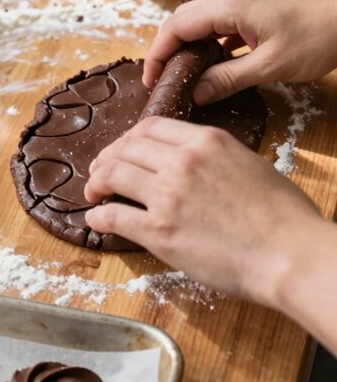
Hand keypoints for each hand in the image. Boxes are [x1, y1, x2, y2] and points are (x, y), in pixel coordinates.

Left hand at [84, 117, 323, 305]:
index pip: (150, 128)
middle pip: (126, 148)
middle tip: (99, 171)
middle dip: (107, 158)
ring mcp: (167, 195)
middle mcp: (181, 162)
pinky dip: (99, 215)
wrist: (289, 254)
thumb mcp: (249, 163)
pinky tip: (96, 219)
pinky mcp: (159, 231)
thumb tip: (200, 167)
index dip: (128, 139)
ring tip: (92, 192)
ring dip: (96, 183)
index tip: (122, 150)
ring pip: (113, 175)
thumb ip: (217, 158)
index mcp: (206, 141)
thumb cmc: (283, 216)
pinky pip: (114, 216)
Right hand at [143, 0, 336, 104]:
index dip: (159, 53)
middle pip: (184, 19)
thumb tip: (194, 94)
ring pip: (201, 20)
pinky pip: (220, 24)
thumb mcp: (269, 66)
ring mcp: (245, 0)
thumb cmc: (318, 39)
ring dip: (188, 46)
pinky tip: (211, 65)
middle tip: (161, 81)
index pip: (178, 26)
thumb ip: (227, 79)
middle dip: (167, 49)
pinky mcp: (256, 8)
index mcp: (232, 5)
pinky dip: (208, 43)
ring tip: (182, 76)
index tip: (152, 80)